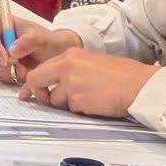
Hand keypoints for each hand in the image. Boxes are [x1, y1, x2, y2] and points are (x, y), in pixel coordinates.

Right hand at [0, 20, 78, 83]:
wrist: (54, 55)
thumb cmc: (48, 42)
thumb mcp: (41, 38)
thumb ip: (28, 41)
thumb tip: (12, 50)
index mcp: (5, 24)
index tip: (5, 59)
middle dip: (0, 62)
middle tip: (14, 67)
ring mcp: (0, 52)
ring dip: (6, 71)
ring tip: (23, 69)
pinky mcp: (3, 65)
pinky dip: (10, 76)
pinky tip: (21, 73)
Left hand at [19, 50, 156, 117]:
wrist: (137, 85)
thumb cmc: (122, 75)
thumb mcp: (91, 62)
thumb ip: (70, 70)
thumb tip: (54, 83)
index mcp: (70, 55)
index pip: (40, 69)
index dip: (32, 84)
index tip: (27, 92)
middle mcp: (67, 67)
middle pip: (37, 82)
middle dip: (40, 94)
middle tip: (46, 100)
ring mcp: (71, 84)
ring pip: (55, 100)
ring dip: (67, 104)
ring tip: (89, 97)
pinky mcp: (78, 100)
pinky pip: (70, 109)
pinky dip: (80, 109)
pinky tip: (95, 102)